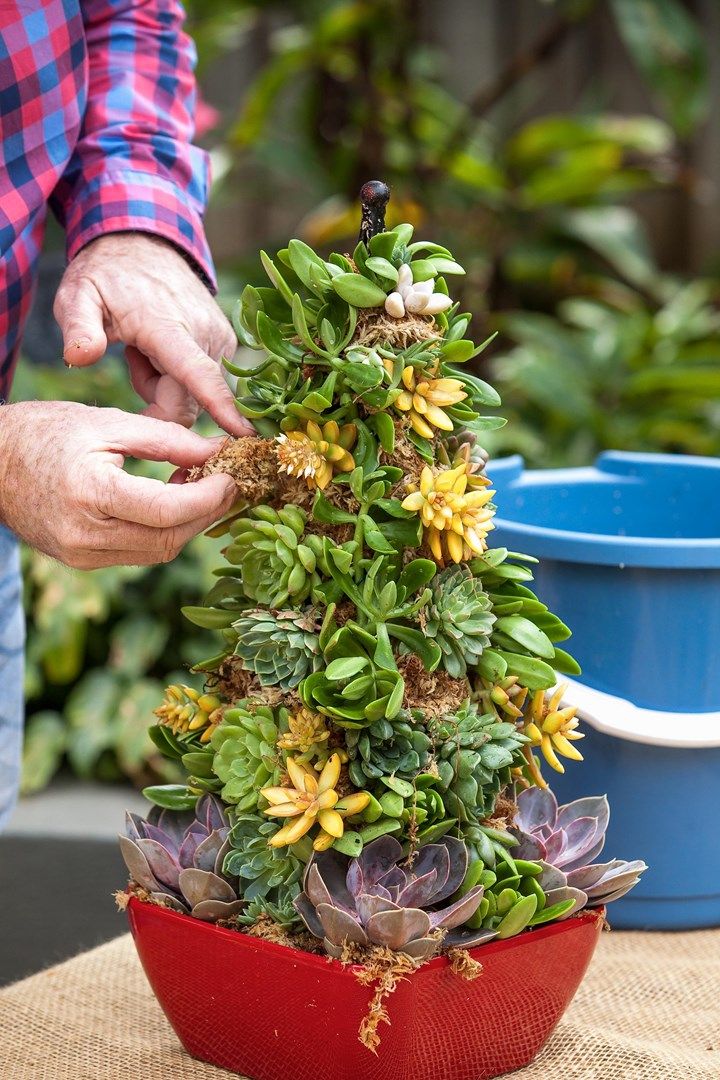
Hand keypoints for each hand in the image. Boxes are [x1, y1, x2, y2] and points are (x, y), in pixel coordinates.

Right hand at [0, 401, 236, 568]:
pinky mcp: (82, 561)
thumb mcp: (107, 422)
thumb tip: (217, 449)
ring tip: (200, 489)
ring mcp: (82, 554)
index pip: (167, 510)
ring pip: (158, 552)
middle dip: (206, 513)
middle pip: (169, 538)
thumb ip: (166, 439)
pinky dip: (163, 531)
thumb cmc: (46, 432)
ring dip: (188, 525)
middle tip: (227, 484)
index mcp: (90, 494)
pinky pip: (139, 553)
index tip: (231, 477)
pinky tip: (171, 503)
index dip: (208, 498)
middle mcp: (85, 534)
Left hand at [53, 233, 252, 434]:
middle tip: (132, 360)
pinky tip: (162, 346)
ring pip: (195, 396)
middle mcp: (205, 334)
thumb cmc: (106, 274)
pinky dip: (179, 376)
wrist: (144, 244)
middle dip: (155, 399)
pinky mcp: (228, 343)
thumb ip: (77, 329)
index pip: (199, 376)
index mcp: (168, 327)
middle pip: (188, 403)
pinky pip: (203, 383)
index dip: (220, 407)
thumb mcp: (77, 296)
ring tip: (145, 348)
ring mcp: (221, 339)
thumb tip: (80, 357)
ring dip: (166, 386)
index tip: (244, 433)